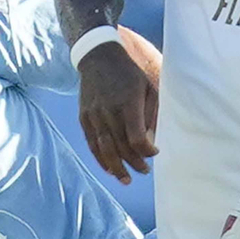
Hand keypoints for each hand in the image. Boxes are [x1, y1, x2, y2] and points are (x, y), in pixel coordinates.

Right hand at [77, 30, 159, 184]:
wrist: (98, 57)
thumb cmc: (129, 74)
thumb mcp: (148, 87)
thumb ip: (151, 114)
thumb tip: (151, 140)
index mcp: (128, 103)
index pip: (136, 138)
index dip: (147, 151)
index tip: (155, 152)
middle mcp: (109, 111)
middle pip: (121, 147)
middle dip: (135, 163)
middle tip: (144, 171)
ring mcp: (94, 115)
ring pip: (105, 149)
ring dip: (117, 168)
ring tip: (126, 180)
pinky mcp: (84, 117)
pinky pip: (92, 143)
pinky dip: (101, 159)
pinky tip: (110, 169)